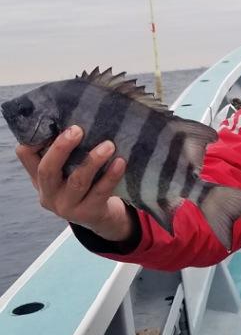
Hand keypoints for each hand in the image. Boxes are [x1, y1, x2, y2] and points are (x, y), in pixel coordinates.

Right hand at [15, 125, 131, 240]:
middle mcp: (48, 194)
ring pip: (77, 181)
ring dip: (93, 161)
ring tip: (109, 145)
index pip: (26, 156)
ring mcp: (67, 206)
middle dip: (61, 148)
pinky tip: (120, 162)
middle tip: (77, 129)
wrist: (98, 216)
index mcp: (40, 178)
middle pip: (48, 170)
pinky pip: (100, 192)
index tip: (51, 122)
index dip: (33, 140)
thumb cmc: (83, 184)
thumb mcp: (67, 170)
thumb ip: (66, 151)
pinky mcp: (88, 213)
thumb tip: (75, 118)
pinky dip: (111, 176)